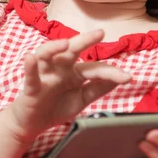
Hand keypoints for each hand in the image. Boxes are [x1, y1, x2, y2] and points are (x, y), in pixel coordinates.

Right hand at [6, 30, 131, 143]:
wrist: (33, 124)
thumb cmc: (57, 106)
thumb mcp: (82, 98)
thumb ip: (99, 88)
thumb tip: (121, 78)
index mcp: (75, 72)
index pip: (95, 69)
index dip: (111, 72)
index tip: (128, 78)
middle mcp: (60, 68)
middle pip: (72, 50)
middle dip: (84, 40)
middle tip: (100, 33)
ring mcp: (45, 75)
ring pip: (47, 55)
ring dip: (54, 47)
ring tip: (65, 44)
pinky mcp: (31, 87)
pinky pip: (30, 75)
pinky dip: (30, 66)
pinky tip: (30, 57)